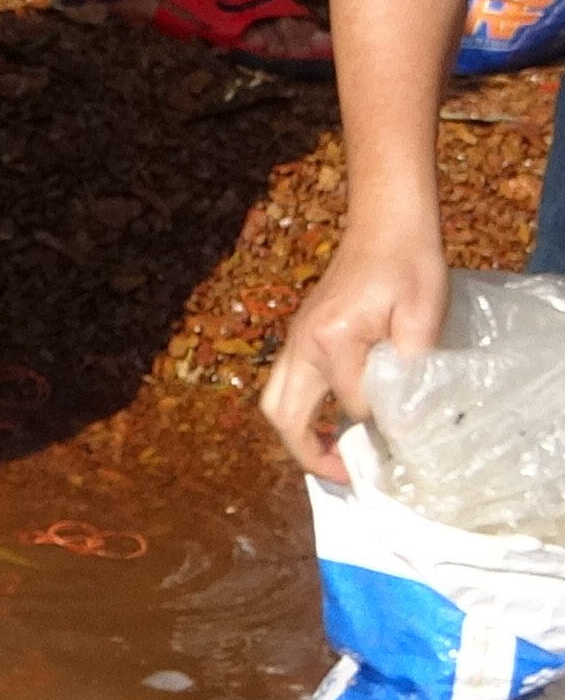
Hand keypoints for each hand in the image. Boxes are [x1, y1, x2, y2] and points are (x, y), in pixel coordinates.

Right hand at [260, 222, 448, 480]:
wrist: (386, 224)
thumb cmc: (411, 265)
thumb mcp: (423, 316)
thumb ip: (409, 368)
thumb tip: (400, 416)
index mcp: (332, 339)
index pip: (352, 404)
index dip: (381, 424)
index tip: (408, 435)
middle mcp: (302, 344)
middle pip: (284, 414)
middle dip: (309, 452)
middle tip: (344, 474)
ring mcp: (296, 340)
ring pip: (276, 402)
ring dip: (299, 435)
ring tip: (334, 454)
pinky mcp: (301, 335)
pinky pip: (287, 385)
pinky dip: (303, 413)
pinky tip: (335, 419)